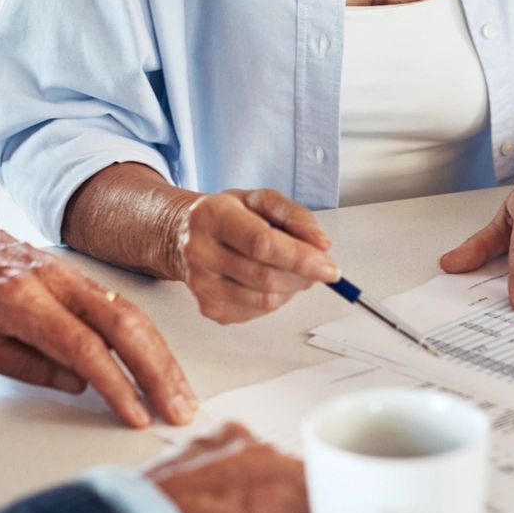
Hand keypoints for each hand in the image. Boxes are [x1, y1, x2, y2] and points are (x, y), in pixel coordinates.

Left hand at [0, 206, 195, 427]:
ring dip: (161, 356)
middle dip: (157, 371)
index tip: (137, 415)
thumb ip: (20, 363)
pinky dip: (146, 338)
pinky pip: (120, 305)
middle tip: (180, 411)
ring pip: (130, 312)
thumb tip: (76, 384)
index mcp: (18, 298)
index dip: (116, 383)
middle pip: (122, 323)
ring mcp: (69, 274)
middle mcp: (53, 281)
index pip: (82, 344)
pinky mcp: (75, 276)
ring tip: (181, 395)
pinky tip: (160, 365)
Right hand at [146, 422, 319, 512]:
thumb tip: (223, 474)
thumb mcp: (182, 463)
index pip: (285, 459)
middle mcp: (264, 463)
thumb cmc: (144, 509)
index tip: (291, 502)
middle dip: (316, 507)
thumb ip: (215, 461)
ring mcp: (277, 502)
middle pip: (316, 481)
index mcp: (238, 441)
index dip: (290, 487)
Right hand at [177, 188, 339, 323]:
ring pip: (264, 300)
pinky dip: (275, 299)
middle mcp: (199, 250)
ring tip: (291, 270)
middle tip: (320, 267)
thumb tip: (321, 244)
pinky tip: (269, 281)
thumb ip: (296, 216)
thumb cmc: (228, 215)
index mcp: (211, 215)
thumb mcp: (261, 200)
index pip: (262, 244)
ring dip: (291, 288)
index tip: (329, 266)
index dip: (300, 258)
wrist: (184, 234)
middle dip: (303, 276)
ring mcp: (200, 283)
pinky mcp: (207, 308)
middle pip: (265, 276)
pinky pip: (256, 312)